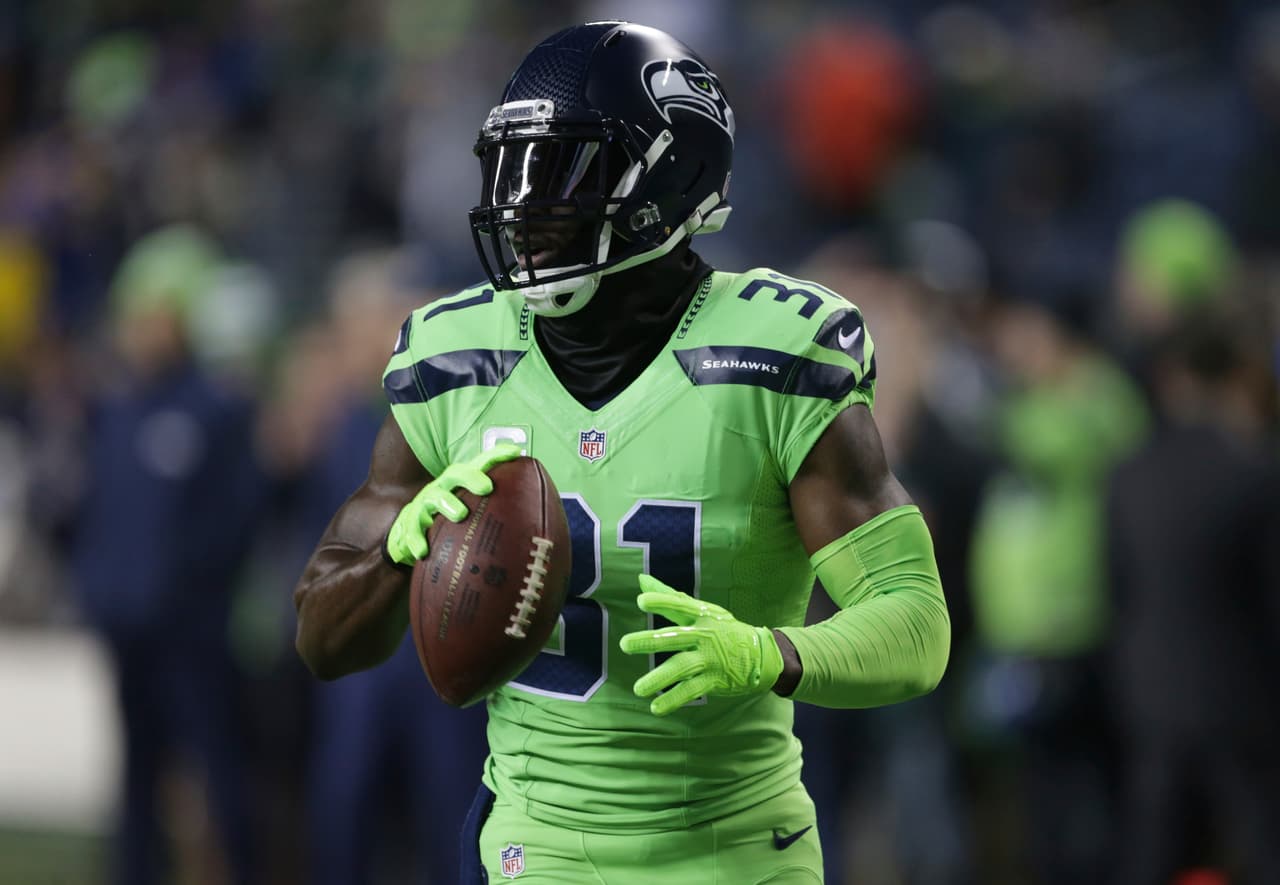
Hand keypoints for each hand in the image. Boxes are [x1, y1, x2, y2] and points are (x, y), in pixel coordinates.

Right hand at [383, 443, 521, 565]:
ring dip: (447, 503)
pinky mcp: (409, 524)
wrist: (406, 533)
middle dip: (471, 476)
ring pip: (434, 498)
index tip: (516, 452)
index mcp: (460, 485)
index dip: (496, 456)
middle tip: (487, 487)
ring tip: (460, 514)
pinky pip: (411, 531)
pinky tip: (423, 551)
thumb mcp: (471, 512)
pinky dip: (416, 540)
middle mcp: (442, 489)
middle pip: (455, 474)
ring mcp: (424, 505)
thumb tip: (538, 527)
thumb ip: (495, 514)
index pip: (479, 464)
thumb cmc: (447, 521)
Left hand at [619, 574, 784, 715]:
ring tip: (638, 689)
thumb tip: (641, 579)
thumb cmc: (723, 628)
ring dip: (659, 678)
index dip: (662, 602)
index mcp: (701, 615)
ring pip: (681, 667)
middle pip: (675, 637)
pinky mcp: (713, 679)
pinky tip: (655, 707)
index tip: (641, 601)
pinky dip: (673, 699)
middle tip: (625, 644)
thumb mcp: (702, 609)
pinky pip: (691, 690)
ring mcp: (709, 658)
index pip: (680, 606)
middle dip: (650, 641)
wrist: (761, 654)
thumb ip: (670, 597)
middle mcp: (704, 635)